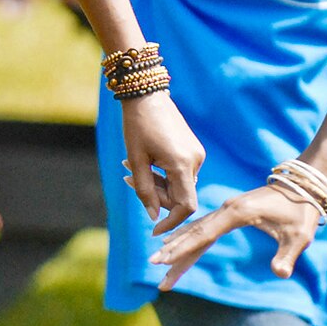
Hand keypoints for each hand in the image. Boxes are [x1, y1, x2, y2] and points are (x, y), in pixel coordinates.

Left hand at [119, 91, 204, 231]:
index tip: (155, 230)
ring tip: (130, 166)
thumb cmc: (137, 126)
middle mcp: (196, 161)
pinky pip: (181, 172)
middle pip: (180, 195)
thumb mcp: (136, 160)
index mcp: (182, 164)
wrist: (146, 95)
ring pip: (179, 184)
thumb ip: (144, 190)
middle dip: (156, 194)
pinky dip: (163, 173)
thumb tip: (153, 216)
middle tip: (129, 179)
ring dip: (157, 182)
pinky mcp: (194, 150)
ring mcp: (197, 155)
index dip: (172, 221)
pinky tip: (145, 160)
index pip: (186, 205)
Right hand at [152, 183, 320, 289]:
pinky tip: (174, 243)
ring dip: (176, 245)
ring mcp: (225, 211)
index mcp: (237, 213)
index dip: (182, 249)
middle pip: (193, 233)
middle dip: (173, 251)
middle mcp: (225, 210)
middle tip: (153, 264)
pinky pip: (202, 228)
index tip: (163, 259)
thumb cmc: (301, 211)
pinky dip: (186, 237)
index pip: (203, 235)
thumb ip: (288, 255)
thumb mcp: (299, 235)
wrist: (302, 186)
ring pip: (195, 231)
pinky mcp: (229, 213)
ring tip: (159, 261)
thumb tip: (280, 274)